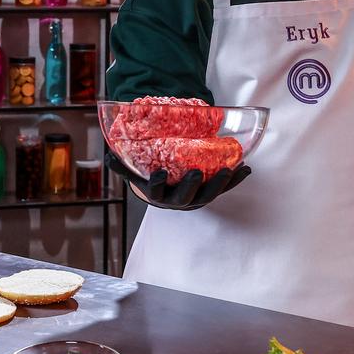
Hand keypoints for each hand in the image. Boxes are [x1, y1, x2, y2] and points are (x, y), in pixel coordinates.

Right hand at [104, 150, 249, 210]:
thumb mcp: (134, 171)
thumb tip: (107, 153)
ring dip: (221, 184)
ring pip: (208, 195)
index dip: (157, 184)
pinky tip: (245, 168)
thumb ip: (122, 163)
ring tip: (231, 169)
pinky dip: (235, 180)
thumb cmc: (148, 175)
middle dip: (192, 186)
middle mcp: (176, 201)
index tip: (160, 174)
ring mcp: (194, 199)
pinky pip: (223, 189)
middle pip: (185, 198)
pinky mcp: (209, 194)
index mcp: (157, 195)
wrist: (163, 189)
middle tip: (197, 172)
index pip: (155, 192)